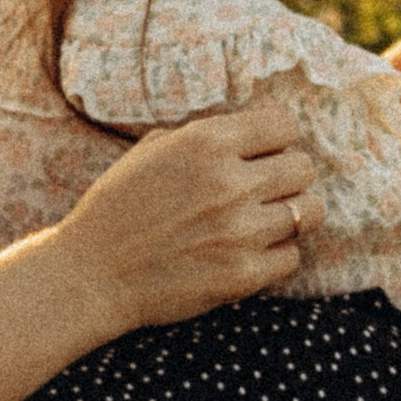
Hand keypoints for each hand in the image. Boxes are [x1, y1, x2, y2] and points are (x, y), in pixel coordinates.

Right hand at [55, 90, 320, 332]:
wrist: (92, 274)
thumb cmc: (117, 208)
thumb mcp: (150, 151)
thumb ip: (201, 136)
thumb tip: (246, 131)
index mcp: (206, 143)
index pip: (284, 124)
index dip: (277, 139)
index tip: (264, 152)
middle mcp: (229, 183)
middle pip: (304, 168)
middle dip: (288, 176)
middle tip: (266, 190)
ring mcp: (239, 232)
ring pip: (308, 212)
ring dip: (290, 215)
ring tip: (265, 221)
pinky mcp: (242, 276)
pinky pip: (292, 257)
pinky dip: (276, 255)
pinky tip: (250, 252)